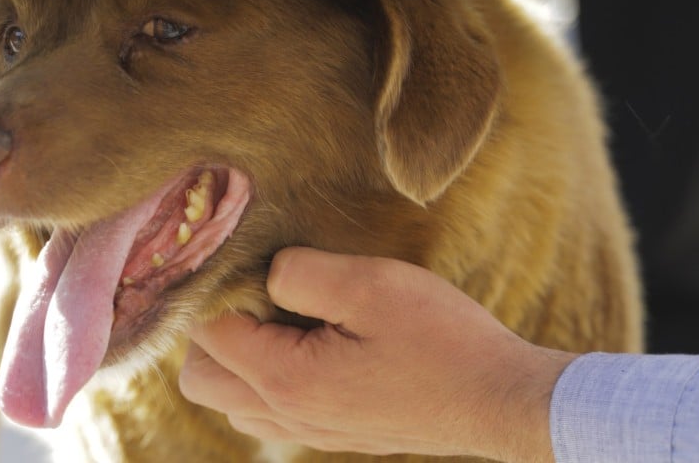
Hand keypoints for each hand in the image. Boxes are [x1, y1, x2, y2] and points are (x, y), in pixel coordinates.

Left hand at [180, 247, 574, 462]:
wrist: (498, 400)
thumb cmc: (441, 339)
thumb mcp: (370, 284)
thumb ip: (300, 273)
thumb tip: (265, 273)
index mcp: (285, 379)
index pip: (205, 332)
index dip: (221, 290)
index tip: (255, 264)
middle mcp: (285, 416)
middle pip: (199, 377)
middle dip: (213, 329)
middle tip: (262, 294)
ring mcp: (308, 432)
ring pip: (230, 399)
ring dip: (237, 358)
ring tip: (287, 319)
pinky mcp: (330, 434)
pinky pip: (267, 412)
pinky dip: (267, 380)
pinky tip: (312, 346)